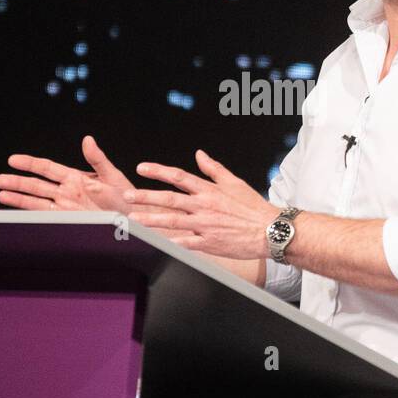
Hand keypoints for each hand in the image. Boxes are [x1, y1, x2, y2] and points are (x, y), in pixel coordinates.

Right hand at [0, 135, 137, 212]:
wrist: (135, 218)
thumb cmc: (127, 197)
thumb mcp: (113, 176)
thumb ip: (98, 159)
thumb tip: (87, 140)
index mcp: (76, 177)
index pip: (47, 168)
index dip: (30, 164)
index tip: (13, 160)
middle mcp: (67, 191)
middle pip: (37, 185)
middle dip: (17, 182)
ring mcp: (67, 207)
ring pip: (37, 201)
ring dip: (19, 197)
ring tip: (0, 194)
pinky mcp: (70, 220)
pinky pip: (47, 216)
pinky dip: (32, 213)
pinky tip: (17, 211)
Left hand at [125, 149, 279, 259]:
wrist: (270, 230)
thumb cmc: (253, 207)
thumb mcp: (234, 182)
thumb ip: (213, 168)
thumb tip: (199, 154)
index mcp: (209, 190)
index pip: (179, 176)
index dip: (158, 171)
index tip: (141, 168)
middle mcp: (204, 206)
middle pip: (170, 199)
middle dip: (146, 196)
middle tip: (127, 195)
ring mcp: (205, 225)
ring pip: (173, 221)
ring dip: (151, 220)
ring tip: (133, 219)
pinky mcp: (209, 243)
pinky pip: (187, 243)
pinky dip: (172, 243)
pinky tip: (157, 244)